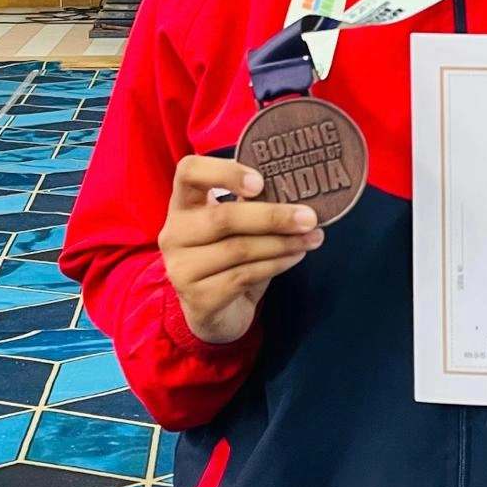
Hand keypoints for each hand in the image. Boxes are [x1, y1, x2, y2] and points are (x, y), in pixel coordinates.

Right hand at [158, 156, 321, 344]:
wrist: (217, 314)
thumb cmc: (230, 258)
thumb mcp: (237, 226)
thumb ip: (254, 204)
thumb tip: (300, 188)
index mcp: (183, 204)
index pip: (189, 172)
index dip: (224, 172)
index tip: (260, 182)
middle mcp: (174, 234)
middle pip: (223, 218)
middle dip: (273, 216)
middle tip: (309, 217)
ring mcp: (181, 269)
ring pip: (238, 249)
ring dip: (282, 243)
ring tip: (312, 238)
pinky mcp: (198, 298)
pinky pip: (243, 276)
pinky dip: (276, 264)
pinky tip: (295, 257)